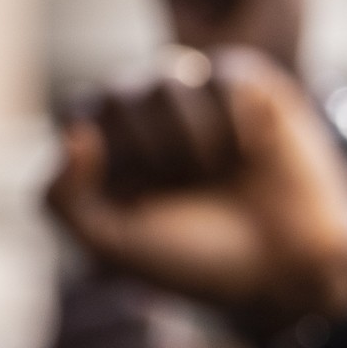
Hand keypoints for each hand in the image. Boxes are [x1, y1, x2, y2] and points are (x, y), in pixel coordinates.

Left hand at [47, 46, 346, 337]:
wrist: (285, 270)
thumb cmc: (196, 262)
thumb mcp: (112, 247)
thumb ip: (60, 199)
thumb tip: (73, 135)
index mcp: (112, 152)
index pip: (81, 109)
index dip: (108, 151)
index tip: (139, 192)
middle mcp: (153, 118)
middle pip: (121, 94)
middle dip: (151, 149)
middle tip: (187, 187)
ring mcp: (202, 99)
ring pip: (169, 78)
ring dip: (192, 137)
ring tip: (221, 172)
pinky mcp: (252, 90)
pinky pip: (223, 77)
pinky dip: (234, 120)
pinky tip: (253, 151)